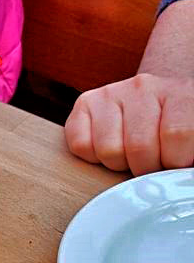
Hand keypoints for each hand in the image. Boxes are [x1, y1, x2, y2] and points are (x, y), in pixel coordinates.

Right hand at [65, 73, 193, 174]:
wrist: (157, 101)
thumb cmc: (177, 125)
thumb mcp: (193, 137)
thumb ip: (190, 154)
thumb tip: (184, 176)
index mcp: (180, 92)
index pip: (177, 135)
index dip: (175, 161)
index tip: (175, 163)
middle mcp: (143, 87)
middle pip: (139, 147)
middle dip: (146, 167)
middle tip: (152, 162)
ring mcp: (111, 92)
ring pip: (108, 150)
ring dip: (120, 163)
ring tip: (131, 155)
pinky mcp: (85, 103)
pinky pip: (80, 145)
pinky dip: (93, 157)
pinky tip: (110, 147)